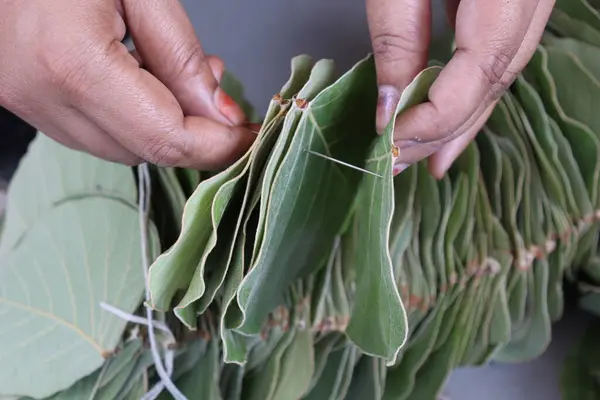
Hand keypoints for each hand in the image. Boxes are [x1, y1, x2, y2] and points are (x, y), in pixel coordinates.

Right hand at [0, 0, 255, 169]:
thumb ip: (181, 54)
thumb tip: (220, 114)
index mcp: (73, 61)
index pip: (165, 138)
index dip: (218, 145)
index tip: (252, 134)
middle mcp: (42, 95)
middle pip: (145, 150)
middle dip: (195, 132)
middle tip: (218, 89)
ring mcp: (26, 101)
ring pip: (120, 147)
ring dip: (161, 123)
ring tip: (174, 69)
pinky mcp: (22, 97)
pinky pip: (92, 129)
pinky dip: (128, 115)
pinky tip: (137, 74)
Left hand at [366, 0, 554, 177]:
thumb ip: (397, 39)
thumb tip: (389, 109)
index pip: (483, 70)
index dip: (437, 115)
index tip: (392, 138)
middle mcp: (532, 0)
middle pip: (496, 80)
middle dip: (447, 129)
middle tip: (403, 161)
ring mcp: (527, 1)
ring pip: (503, 72)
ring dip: (462, 119)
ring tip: (428, 158)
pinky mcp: (511, 3)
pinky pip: (498, 55)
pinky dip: (470, 90)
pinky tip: (450, 117)